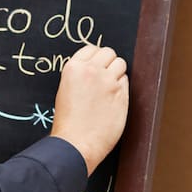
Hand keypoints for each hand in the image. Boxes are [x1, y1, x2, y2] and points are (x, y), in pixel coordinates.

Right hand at [50, 45, 128, 174]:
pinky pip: (126, 81)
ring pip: (121, 64)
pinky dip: (122, 87)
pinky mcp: (122, 95)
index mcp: (74, 68)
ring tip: (110, 86)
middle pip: (109, 52)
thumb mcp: (65, 90)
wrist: (76, 143)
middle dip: (108, 61)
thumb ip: (80, 75)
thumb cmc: (68, 122)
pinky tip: (113, 99)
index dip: (95, 56)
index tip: (96, 63)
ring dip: (117, 72)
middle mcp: (92, 71)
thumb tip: (94, 67)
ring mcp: (109, 82)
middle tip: (104, 75)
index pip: (91, 48)